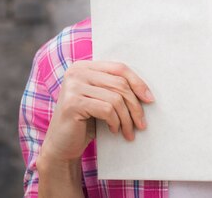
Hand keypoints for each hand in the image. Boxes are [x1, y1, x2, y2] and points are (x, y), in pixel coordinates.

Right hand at [39, 61, 153, 164]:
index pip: (118, 68)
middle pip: (119, 83)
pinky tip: (113, 130)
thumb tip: (145, 92)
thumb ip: (113, 88)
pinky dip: (115, 122)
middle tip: (141, 123)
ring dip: (126, 118)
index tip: (149, 99)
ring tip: (128, 131)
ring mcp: (73, 86)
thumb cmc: (85, 122)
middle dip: (134, 106)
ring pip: (115, 98)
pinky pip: (107, 110)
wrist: (62, 144)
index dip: (137, 82)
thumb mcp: (100, 99)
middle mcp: (76, 72)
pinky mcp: (72, 103)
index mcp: (84, 66)